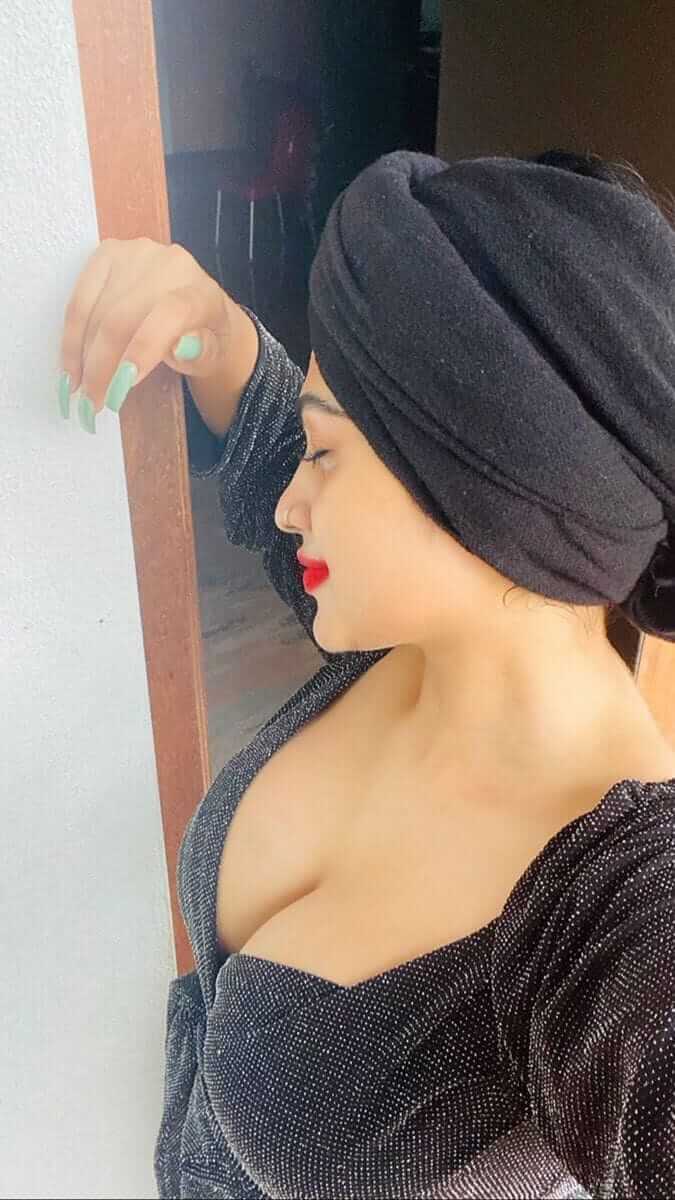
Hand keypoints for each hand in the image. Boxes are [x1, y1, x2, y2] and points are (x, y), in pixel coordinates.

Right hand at [57, 237, 235, 430]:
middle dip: (102, 368)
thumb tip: (181, 346)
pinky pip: (80, 301)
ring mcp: (135, 255)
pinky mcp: (107, 254)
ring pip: (96, 312)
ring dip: (82, 358)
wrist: (196, 306)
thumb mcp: (213, 356)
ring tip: (80, 391)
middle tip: (93, 404)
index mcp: (202, 292)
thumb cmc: (205, 337)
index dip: (142, 350)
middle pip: (123, 318)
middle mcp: (170, 265)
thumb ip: (202, 354)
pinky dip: (71, 338)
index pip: (169, 315)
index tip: (120, 387)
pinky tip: (71, 367)